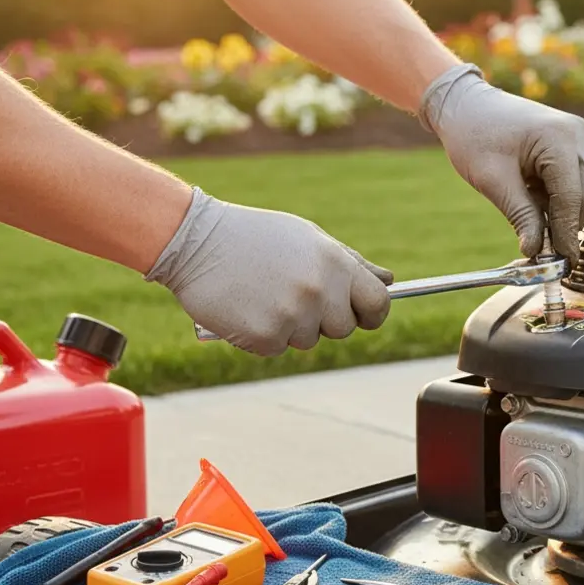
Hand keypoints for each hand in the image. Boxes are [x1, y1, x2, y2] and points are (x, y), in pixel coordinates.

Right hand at [145, 188, 393, 355]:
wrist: (194, 240)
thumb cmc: (256, 237)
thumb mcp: (308, 239)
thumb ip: (351, 263)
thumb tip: (389, 281)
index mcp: (336, 263)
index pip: (378, 304)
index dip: (371, 313)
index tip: (359, 313)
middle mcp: (320, 291)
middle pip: (344, 328)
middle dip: (324, 319)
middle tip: (292, 295)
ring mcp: (292, 316)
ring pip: (308, 340)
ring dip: (289, 325)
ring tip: (263, 293)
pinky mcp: (265, 337)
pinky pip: (276, 348)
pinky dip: (262, 335)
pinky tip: (246, 307)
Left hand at [419, 63, 583, 265]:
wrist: (463, 103)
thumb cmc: (472, 133)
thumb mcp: (493, 180)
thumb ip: (520, 216)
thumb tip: (536, 250)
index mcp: (560, 138)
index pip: (573, 197)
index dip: (567, 233)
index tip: (561, 262)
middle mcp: (576, 134)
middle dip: (565, 224)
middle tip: (543, 250)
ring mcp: (575, 137)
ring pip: (580, 191)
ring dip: (558, 211)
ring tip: (527, 216)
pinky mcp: (568, 144)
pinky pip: (571, 182)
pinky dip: (554, 198)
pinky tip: (529, 198)